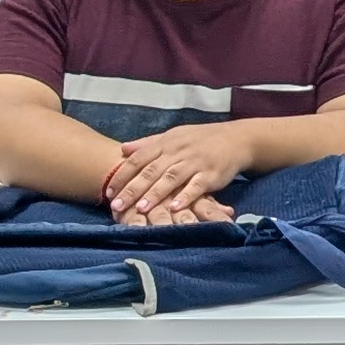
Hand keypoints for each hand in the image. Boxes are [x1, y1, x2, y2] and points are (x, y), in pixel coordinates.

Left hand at [101, 119, 247, 224]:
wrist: (236, 138)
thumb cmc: (200, 139)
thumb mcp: (174, 136)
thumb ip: (148, 144)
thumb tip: (123, 149)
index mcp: (167, 143)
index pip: (139, 158)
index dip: (123, 175)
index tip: (109, 192)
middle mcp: (179, 152)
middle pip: (152, 170)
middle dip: (133, 189)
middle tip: (117, 205)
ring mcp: (195, 162)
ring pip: (171, 178)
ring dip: (155, 194)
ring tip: (140, 208)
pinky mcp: (211, 174)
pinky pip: (197, 186)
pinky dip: (186, 196)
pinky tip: (175, 207)